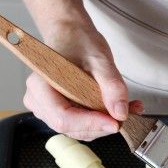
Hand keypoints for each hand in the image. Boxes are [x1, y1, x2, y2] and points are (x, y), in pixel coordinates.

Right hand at [23, 22, 142, 140]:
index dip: (90, 124)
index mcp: (41, 85)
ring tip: (128, 108)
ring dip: (105, 123)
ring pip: (80, 130)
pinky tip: (117, 109)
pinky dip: (102, 121)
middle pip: (72, 127)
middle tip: (127, 112)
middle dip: (102, 125)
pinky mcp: (60, 113)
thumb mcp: (100, 60)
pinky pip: (82, 126)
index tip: (115, 122)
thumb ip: (111, 86)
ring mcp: (48, 109)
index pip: (63, 117)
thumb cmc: (79, 43)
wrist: (72, 37)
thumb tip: (120, 113)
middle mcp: (39, 101)